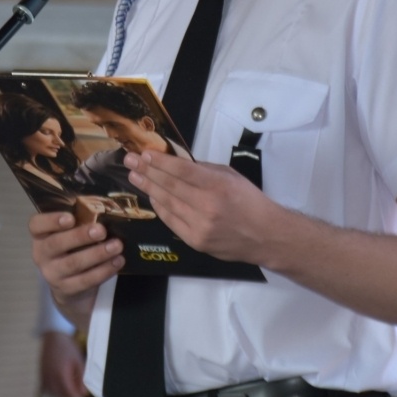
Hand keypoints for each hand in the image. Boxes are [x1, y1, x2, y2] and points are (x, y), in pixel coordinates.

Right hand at [29, 211, 122, 313]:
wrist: (68, 284)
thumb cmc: (72, 248)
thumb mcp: (69, 234)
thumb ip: (80, 221)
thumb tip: (105, 206)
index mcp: (40, 235)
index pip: (36, 225)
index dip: (51, 221)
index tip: (70, 218)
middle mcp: (42, 254)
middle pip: (56, 244)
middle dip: (80, 236)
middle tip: (101, 230)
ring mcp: (52, 273)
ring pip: (73, 263)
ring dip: (98, 254)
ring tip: (117, 245)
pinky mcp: (67, 289)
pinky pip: (86, 280)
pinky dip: (104, 270)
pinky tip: (118, 261)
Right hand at [39, 331, 86, 396]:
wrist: (55, 336)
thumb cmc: (68, 348)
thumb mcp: (78, 362)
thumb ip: (81, 379)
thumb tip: (83, 393)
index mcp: (60, 374)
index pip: (68, 393)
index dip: (76, 396)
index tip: (82, 394)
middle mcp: (50, 376)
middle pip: (60, 395)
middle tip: (77, 393)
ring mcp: (44, 375)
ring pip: (52, 393)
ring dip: (60, 395)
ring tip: (69, 390)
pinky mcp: (41, 373)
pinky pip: (46, 387)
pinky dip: (53, 390)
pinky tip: (60, 386)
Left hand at [125, 150, 276, 263]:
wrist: (266, 236)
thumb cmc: (250, 201)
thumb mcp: (231, 176)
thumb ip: (203, 170)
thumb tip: (176, 162)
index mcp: (218, 185)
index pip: (182, 171)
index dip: (160, 162)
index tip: (144, 154)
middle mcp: (207, 206)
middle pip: (170, 186)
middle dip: (147, 172)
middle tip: (130, 161)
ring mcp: (200, 226)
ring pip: (167, 204)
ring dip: (149, 188)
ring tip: (135, 176)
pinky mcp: (196, 241)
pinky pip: (171, 221)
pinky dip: (160, 207)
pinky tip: (151, 196)